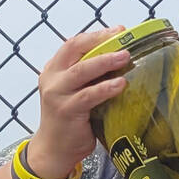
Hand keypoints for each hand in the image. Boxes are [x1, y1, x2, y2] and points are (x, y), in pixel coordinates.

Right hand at [28, 27, 129, 177]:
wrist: (54, 148)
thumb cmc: (71, 118)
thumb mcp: (76, 90)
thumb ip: (89, 75)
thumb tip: (122, 57)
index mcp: (54, 69)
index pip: (73, 44)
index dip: (96, 35)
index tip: (118, 30)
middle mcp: (52, 78)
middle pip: (75, 50)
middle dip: (100, 41)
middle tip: (123, 38)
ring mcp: (57, 94)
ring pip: (81, 71)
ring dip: (105, 61)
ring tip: (126, 56)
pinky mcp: (66, 110)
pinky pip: (88, 96)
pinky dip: (105, 88)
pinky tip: (121, 84)